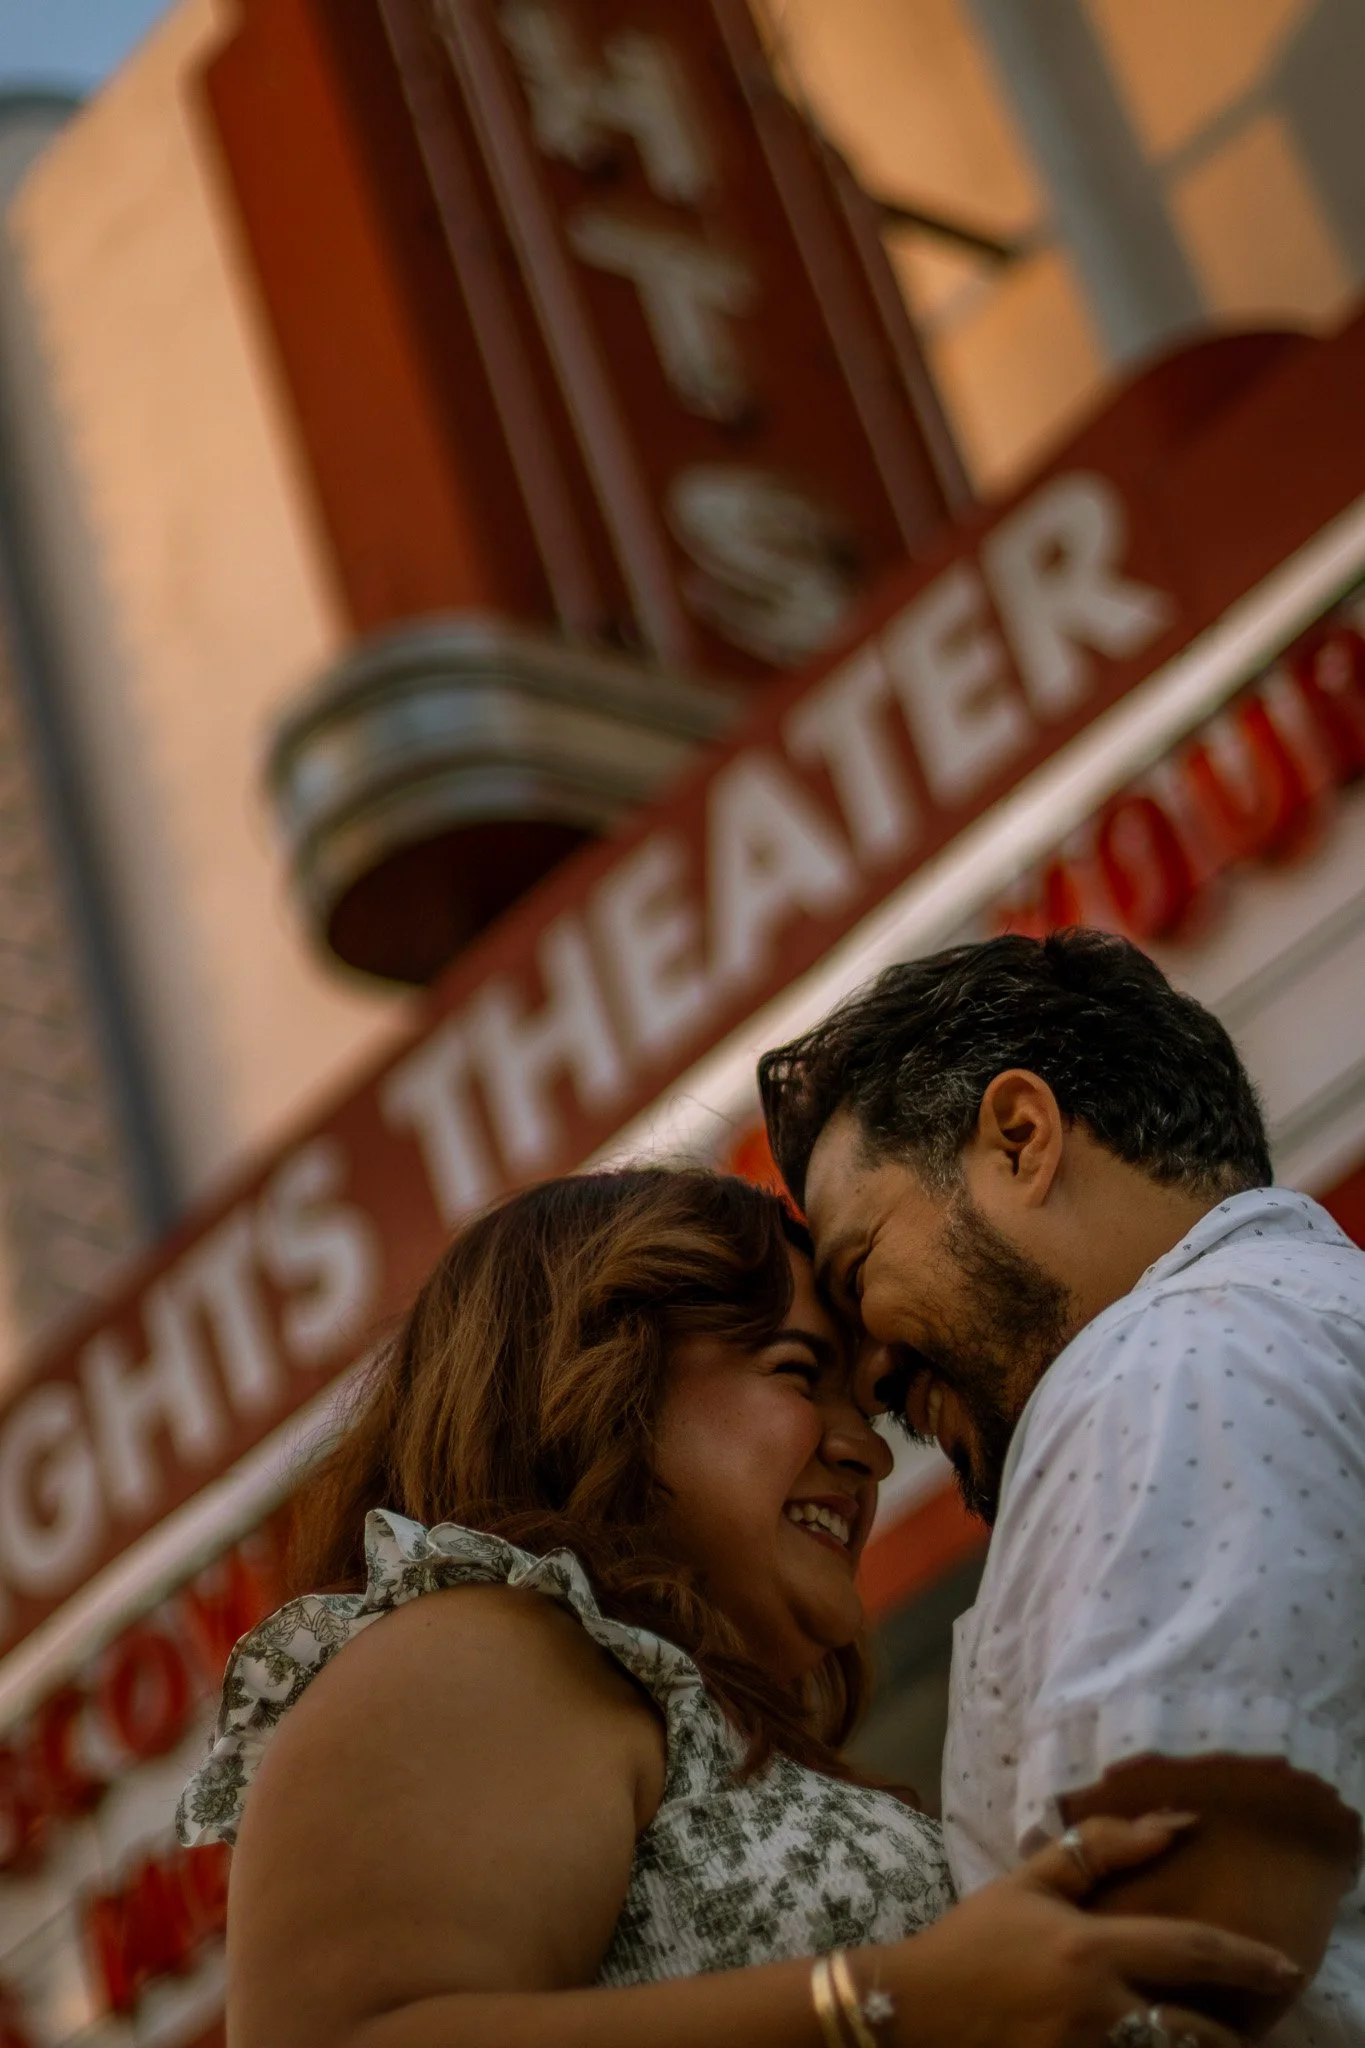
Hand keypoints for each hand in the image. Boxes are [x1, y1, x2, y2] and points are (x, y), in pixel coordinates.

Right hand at [872, 1813, 1303, 2047]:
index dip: (1245, 1957)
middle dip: (1233, 2036)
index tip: (1285, 1966)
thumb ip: (1099, 1851)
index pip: (1189, 1951)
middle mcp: (1096, 2009)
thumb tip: (1172, 1823)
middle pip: (1194, 2031)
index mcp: (1090, 1950)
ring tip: (1213, 2041)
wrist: (913, 2011)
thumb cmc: (973, 1941)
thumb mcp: (1029, 1884)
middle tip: (1249, 2027)